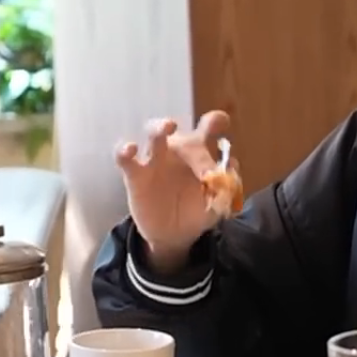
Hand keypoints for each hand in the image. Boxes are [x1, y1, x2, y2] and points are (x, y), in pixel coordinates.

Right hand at [115, 111, 229, 268]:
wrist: (174, 235)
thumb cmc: (196, 211)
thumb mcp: (216, 204)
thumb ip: (226, 188)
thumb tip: (231, 168)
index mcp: (200, 152)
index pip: (209, 126)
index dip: (216, 121)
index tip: (221, 123)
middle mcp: (178, 150)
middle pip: (185, 135)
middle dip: (197, 146)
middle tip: (208, 171)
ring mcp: (155, 160)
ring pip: (154, 133)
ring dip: (160, 127)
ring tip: (169, 126)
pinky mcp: (135, 175)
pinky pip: (125, 158)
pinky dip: (124, 150)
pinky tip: (131, 149)